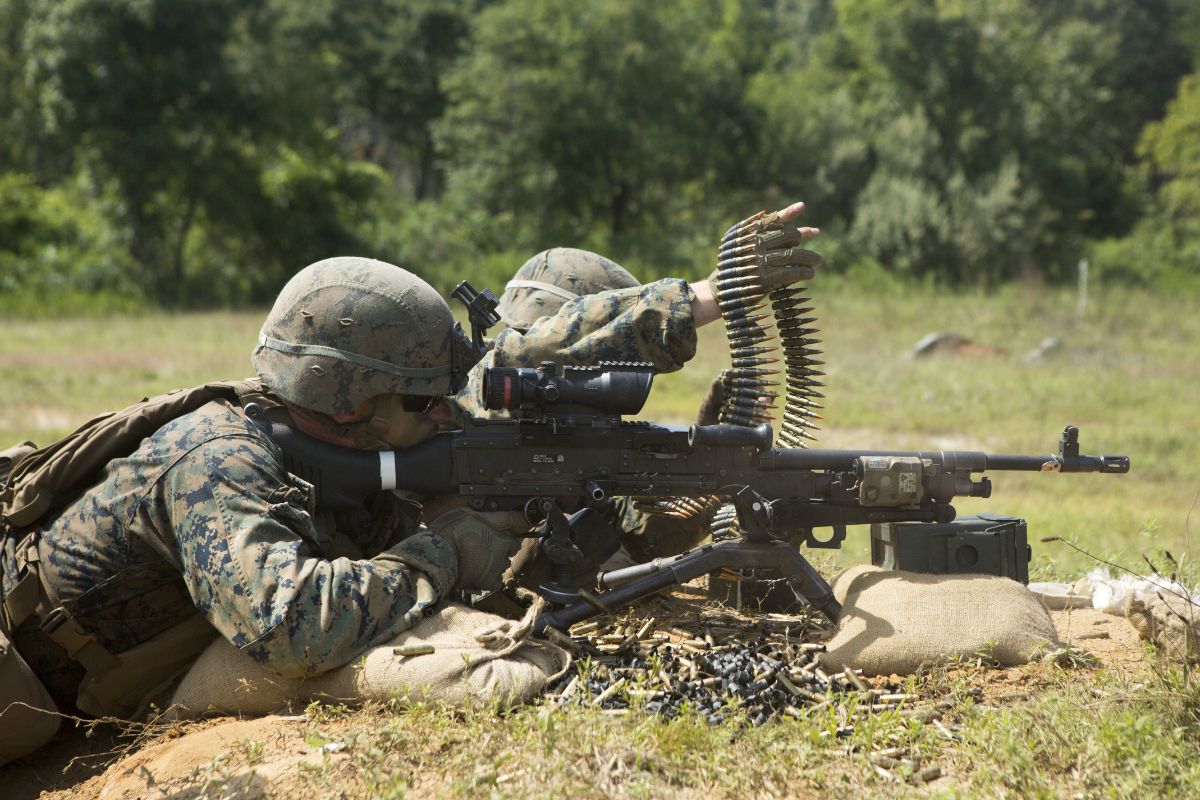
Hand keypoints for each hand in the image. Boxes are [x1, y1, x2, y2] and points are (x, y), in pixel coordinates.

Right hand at [691, 201, 820, 326]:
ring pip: (792, 255)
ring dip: (809, 258)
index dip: (788, 212)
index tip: (802, 206)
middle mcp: (755, 244)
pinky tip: (810, 273)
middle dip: (801, 237)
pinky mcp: (764, 278)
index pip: (772, 219)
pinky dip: (803, 272)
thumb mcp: (739, 244)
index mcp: (748, 233)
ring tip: (818, 261)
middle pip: (787, 235)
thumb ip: (759, 234)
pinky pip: (790, 272)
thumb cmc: (732, 266)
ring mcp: (760, 261)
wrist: (719, 290)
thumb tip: (789, 229)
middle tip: (810, 243)